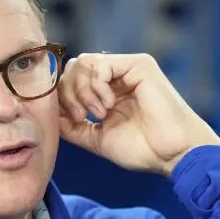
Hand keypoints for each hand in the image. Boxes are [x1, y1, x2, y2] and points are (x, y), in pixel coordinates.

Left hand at [57, 52, 219, 175]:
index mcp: (108, 92)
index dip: (62, 97)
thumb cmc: (142, 150)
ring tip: (98, 113)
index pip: (71, 80)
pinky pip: (100, 64)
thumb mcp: (96, 138)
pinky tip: (109, 105)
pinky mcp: (139, 65)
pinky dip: (97, 86)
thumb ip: (72, 126)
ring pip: (83, 63)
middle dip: (68, 93)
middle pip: (73, 68)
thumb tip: (48, 113)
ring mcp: (128, 68)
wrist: (171, 155)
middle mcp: (118, 77)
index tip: (72, 120)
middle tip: (80, 116)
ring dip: (82, 91)